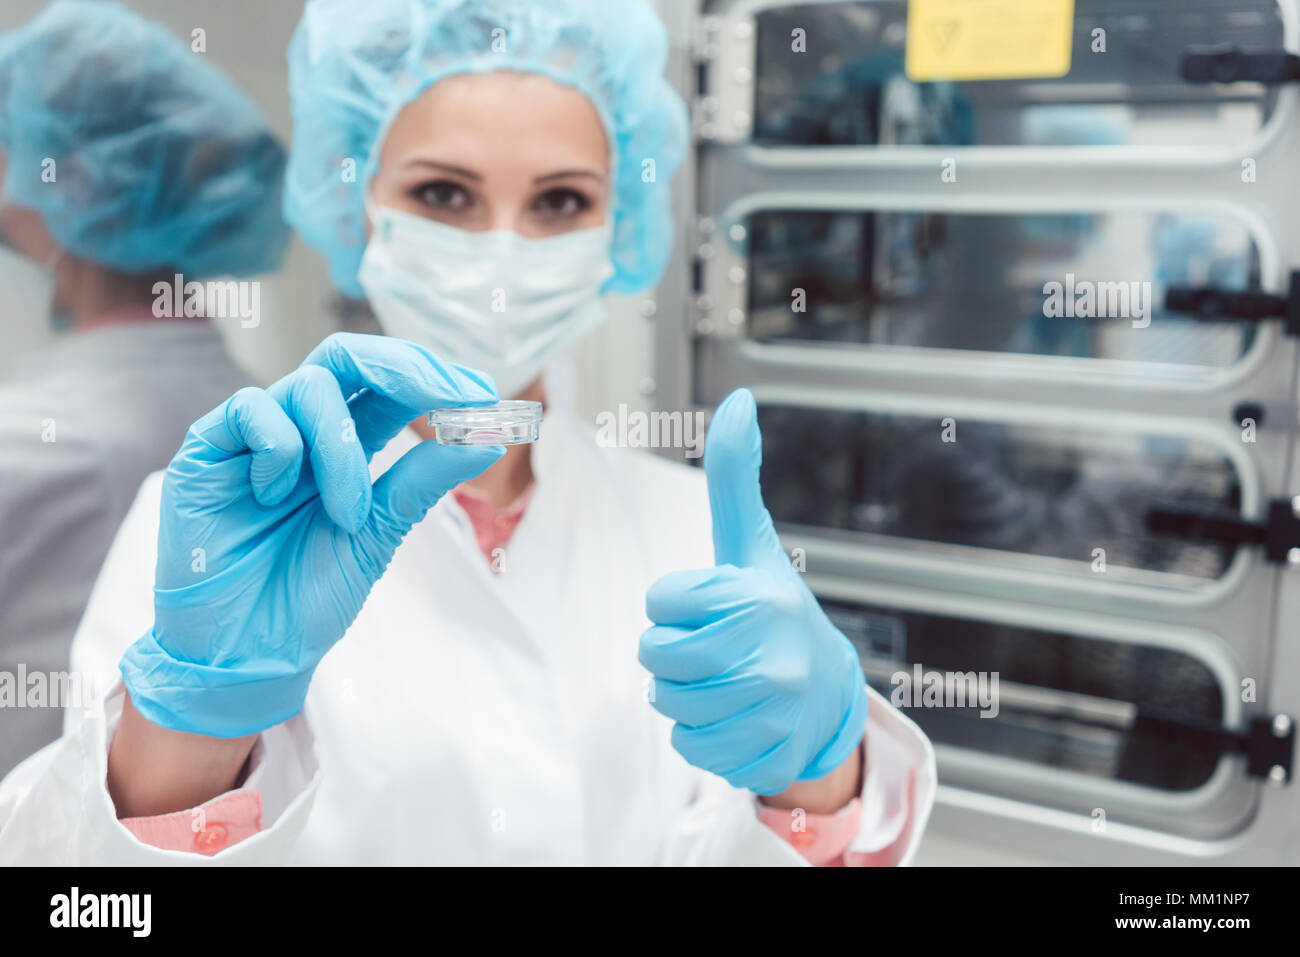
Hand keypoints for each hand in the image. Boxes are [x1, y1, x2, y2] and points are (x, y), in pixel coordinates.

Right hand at [119, 333, 502, 736]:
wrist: (245, 653)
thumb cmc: (305, 597)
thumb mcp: (377, 534)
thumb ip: (421, 482)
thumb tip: (486, 438)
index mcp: (341, 446)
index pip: (387, 385)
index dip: (433, 378)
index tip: (483, 394)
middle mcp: (299, 430)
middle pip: (347, 357)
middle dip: (404, 368)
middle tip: (449, 395)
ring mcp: (251, 436)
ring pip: (309, 386)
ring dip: (342, 450)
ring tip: (347, 514)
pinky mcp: (207, 450)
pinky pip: (252, 410)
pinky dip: (279, 449)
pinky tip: (271, 497)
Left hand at [639, 389, 867, 794]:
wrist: (827, 696)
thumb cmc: (771, 610)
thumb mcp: (750, 543)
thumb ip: (734, 475)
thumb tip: (739, 400)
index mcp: (759, 597)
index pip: (659, 602)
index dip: (673, 604)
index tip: (709, 606)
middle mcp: (771, 654)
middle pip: (656, 656)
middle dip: (670, 653)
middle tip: (709, 648)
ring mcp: (771, 710)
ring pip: (670, 706)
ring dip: (683, 696)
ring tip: (723, 681)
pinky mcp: (766, 753)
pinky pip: (691, 749)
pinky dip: (702, 737)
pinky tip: (735, 717)